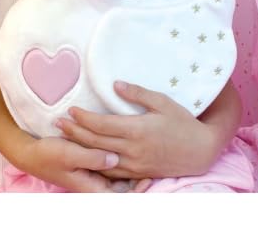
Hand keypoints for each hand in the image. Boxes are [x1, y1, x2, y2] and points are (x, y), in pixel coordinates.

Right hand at [15, 134, 149, 191]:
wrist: (31, 153)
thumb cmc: (49, 155)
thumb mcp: (70, 154)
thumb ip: (93, 157)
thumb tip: (115, 158)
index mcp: (91, 186)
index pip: (120, 196)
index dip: (137, 191)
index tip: (149, 180)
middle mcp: (94, 184)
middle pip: (123, 188)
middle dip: (139, 181)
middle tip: (155, 169)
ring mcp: (93, 176)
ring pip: (118, 178)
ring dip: (131, 172)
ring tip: (148, 161)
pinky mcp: (91, 166)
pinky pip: (111, 169)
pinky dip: (120, 163)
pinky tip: (129, 151)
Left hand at [56, 81, 217, 180]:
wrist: (200, 151)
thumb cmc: (182, 122)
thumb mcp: (162, 101)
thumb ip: (137, 93)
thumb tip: (115, 85)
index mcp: (137, 130)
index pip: (101, 125)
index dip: (83, 118)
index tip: (70, 110)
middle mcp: (132, 150)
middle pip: (95, 142)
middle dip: (74, 132)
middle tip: (57, 123)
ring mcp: (134, 164)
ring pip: (99, 159)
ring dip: (80, 148)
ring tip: (65, 139)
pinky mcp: (137, 173)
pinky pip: (110, 172)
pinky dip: (95, 164)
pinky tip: (85, 157)